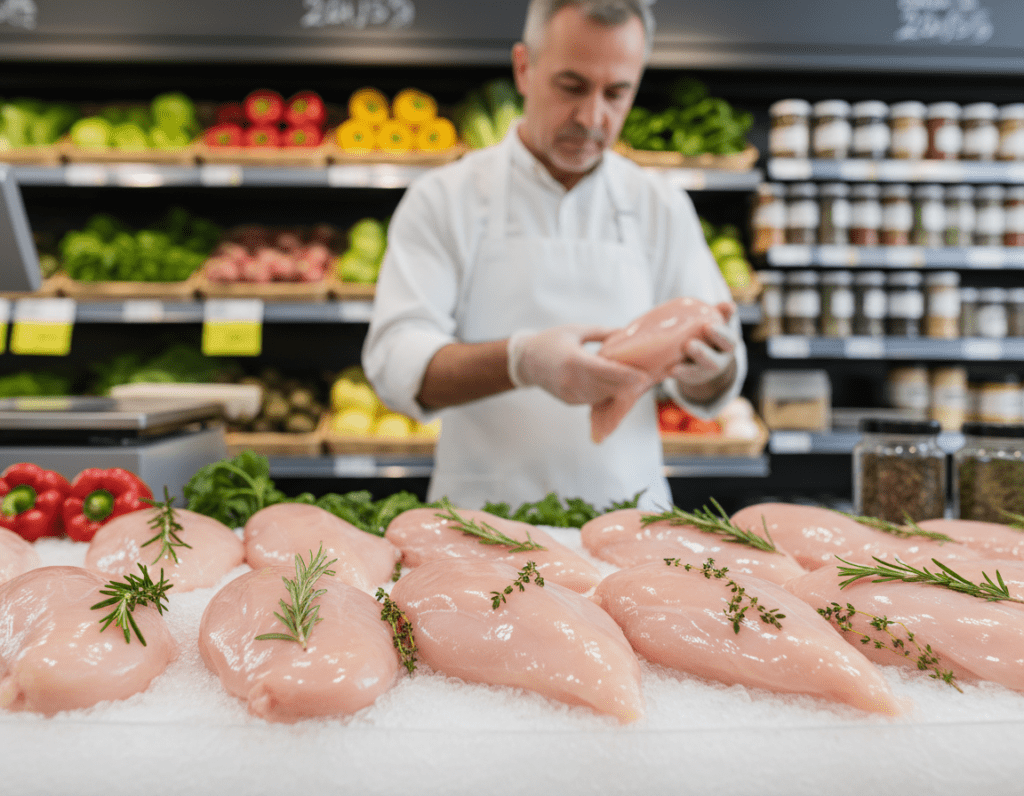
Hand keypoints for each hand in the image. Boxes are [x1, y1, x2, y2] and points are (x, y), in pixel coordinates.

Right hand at [508, 324, 646, 405]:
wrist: (525, 361)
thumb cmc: (551, 341)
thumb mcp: (577, 330)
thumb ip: (603, 333)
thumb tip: (628, 333)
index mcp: (574, 360)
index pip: (607, 372)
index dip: (628, 376)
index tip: (645, 375)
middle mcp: (572, 381)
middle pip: (609, 387)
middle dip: (629, 384)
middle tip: (649, 377)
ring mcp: (570, 394)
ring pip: (604, 396)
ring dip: (620, 391)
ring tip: (637, 383)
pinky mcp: (570, 401)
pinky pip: (594, 400)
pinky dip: (607, 394)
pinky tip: (619, 387)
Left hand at [670, 303, 738, 390]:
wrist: (704, 357)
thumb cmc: (709, 334)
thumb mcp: (717, 324)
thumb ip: (721, 314)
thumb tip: (730, 305)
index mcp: (728, 345)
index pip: (728, 340)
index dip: (720, 334)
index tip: (707, 326)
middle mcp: (720, 361)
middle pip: (714, 361)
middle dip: (702, 353)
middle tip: (689, 344)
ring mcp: (705, 372)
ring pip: (698, 373)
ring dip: (687, 369)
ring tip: (674, 367)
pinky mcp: (691, 379)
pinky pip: (684, 379)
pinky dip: (677, 376)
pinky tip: (668, 371)